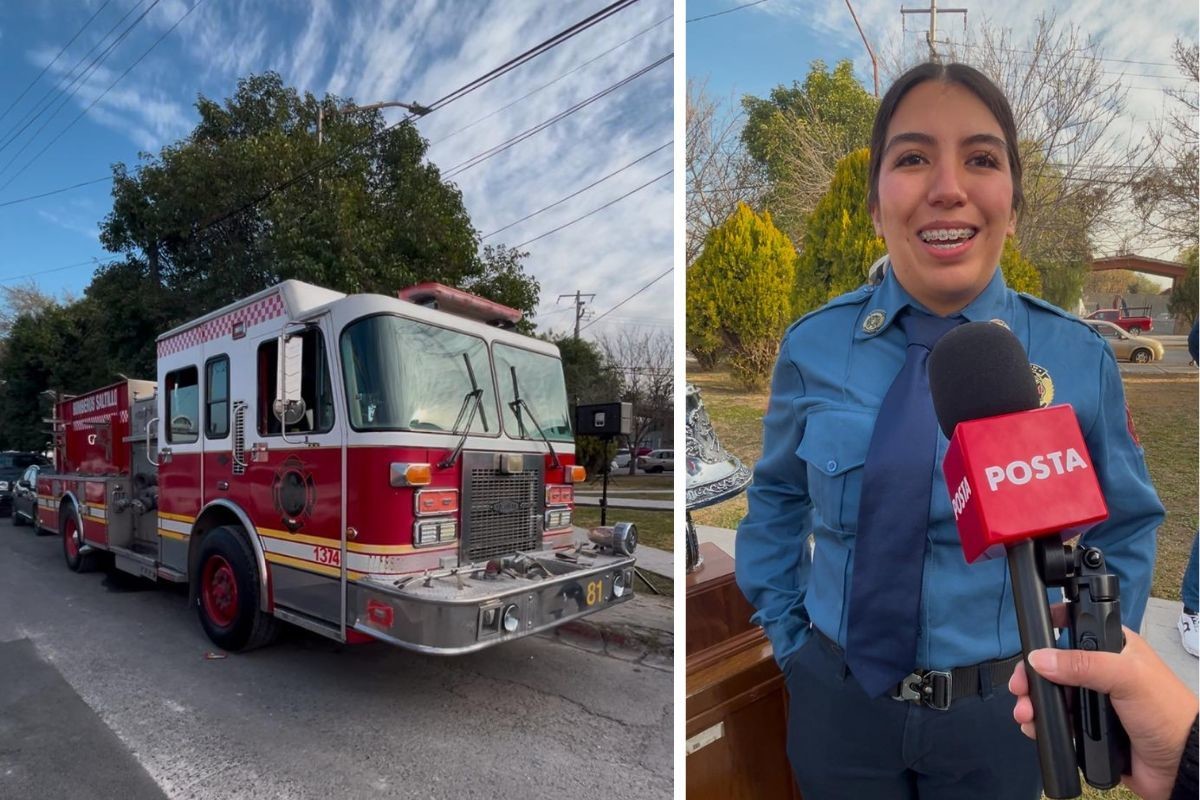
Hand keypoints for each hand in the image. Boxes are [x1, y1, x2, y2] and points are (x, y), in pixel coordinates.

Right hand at [1008, 603, 1196, 799]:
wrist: (1180, 765)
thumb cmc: (1166, 712)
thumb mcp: (1126, 677)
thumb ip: (1083, 664)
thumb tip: (1039, 658)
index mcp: (1113, 648)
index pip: (1074, 627)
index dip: (1048, 629)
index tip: (1029, 639)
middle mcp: (1100, 671)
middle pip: (1053, 665)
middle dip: (1032, 676)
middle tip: (1020, 688)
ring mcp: (1094, 700)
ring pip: (1051, 695)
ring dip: (1033, 703)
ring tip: (1025, 714)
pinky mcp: (1089, 728)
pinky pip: (1058, 722)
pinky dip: (1042, 724)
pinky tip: (1035, 728)